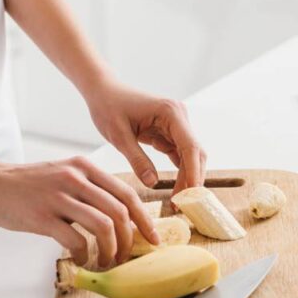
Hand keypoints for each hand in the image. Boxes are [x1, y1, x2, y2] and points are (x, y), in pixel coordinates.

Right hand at [0, 157, 159, 266]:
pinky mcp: (42, 216)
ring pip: (104, 226)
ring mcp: (59, 196)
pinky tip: (81, 259)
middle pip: (120, 211)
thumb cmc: (27, 185)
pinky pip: (76, 240)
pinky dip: (84, 254)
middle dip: (130, 239)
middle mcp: (75, 178)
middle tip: (126, 256)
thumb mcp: (63, 175)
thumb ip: (89, 189)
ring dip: (111, 250)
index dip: (145, 218)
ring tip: (106, 261)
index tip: (151, 238)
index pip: (127, 193)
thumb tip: (120, 217)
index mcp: (84, 167)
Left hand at [85, 79, 206, 193]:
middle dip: (192, 180)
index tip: (191, 195)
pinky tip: (176, 190)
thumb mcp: (119, 136)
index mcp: (170, 112)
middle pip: (195, 153)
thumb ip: (137, 159)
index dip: (193, 172)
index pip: (190, 146)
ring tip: (178, 202)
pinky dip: (180, 173)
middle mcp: (180, 116)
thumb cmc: (108, 107)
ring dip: (187, 178)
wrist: (103, 91)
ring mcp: (177, 124)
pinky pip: (180, 155)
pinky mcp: (171, 132)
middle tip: (182, 205)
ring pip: (191, 156)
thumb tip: (152, 184)